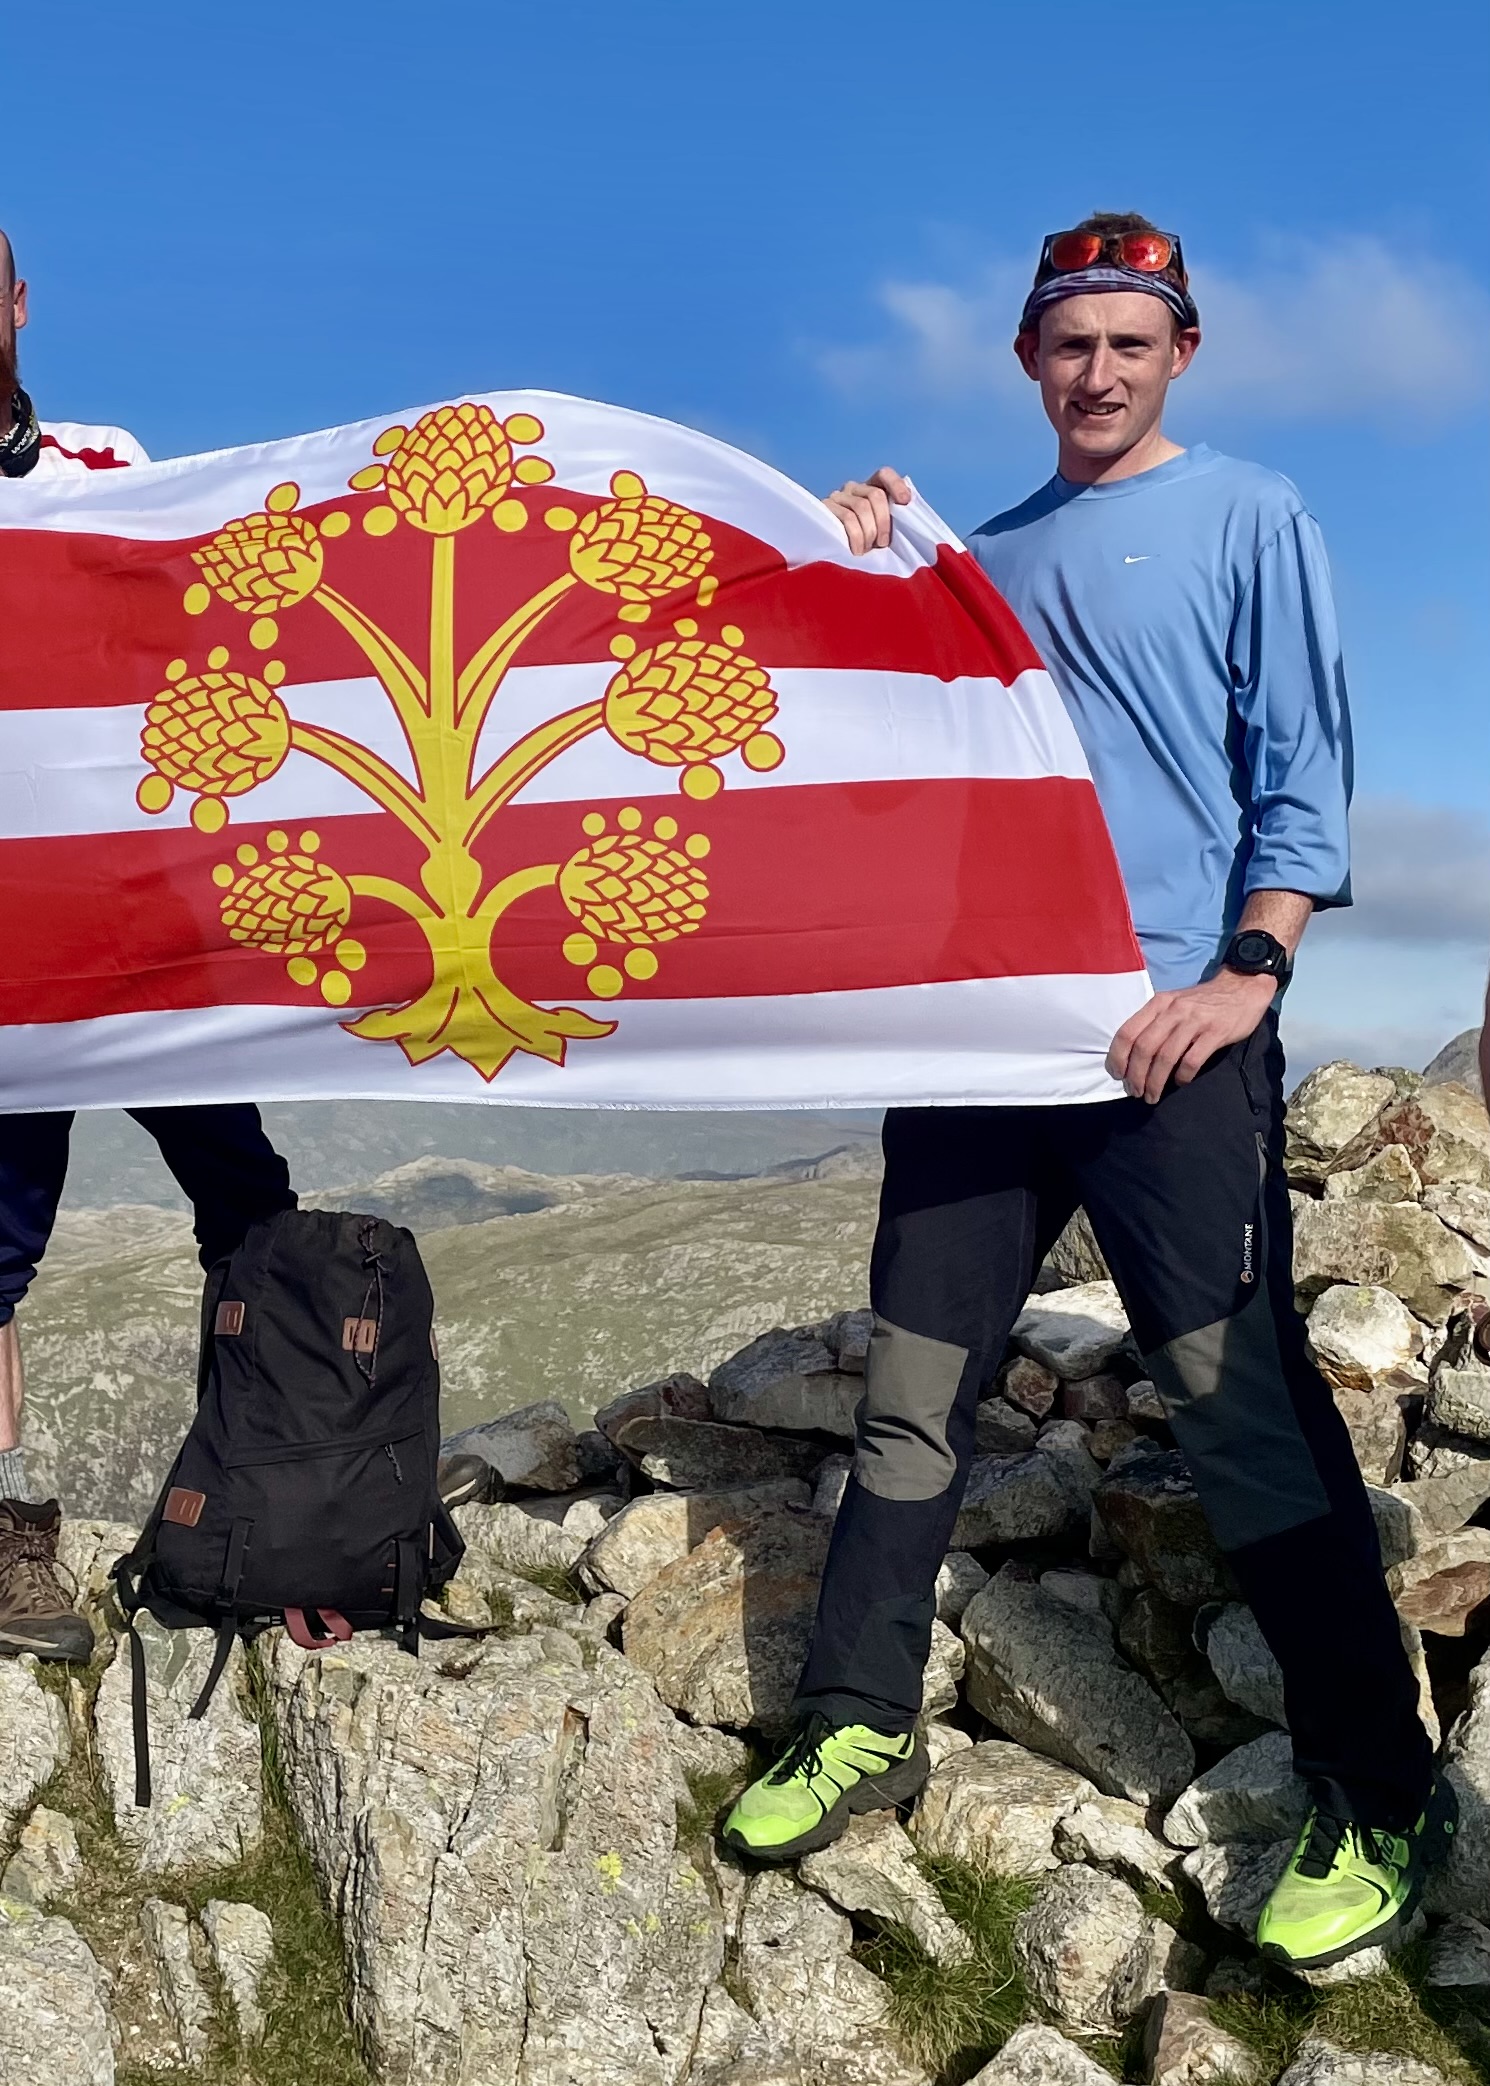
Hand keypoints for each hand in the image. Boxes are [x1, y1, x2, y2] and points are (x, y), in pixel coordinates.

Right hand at [823, 468, 912, 553]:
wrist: (830, 559)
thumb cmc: (862, 546)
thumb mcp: (880, 530)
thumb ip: (894, 517)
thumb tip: (910, 508)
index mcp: (869, 489)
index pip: (884, 474)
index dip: (896, 485)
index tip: (905, 502)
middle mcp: (852, 488)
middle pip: (875, 494)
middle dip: (883, 521)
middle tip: (882, 542)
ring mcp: (837, 497)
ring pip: (862, 506)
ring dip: (869, 532)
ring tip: (867, 549)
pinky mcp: (825, 509)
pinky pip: (848, 519)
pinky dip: (857, 537)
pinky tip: (856, 550)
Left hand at [1106, 970, 1277, 1103]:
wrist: (1242, 987)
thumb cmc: (1203, 1001)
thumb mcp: (1173, 1003)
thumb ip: (1154, 1023)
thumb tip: (1133, 1057)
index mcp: (1158, 1004)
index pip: (1128, 1032)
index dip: (1118, 1057)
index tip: (1118, 1075)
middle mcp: (1173, 1011)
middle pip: (1144, 1048)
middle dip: (1136, 1075)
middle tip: (1135, 1092)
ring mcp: (1195, 1021)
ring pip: (1165, 1057)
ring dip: (1155, 1081)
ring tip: (1152, 1095)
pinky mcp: (1215, 1032)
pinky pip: (1192, 1060)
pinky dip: (1182, 1076)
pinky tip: (1180, 1082)